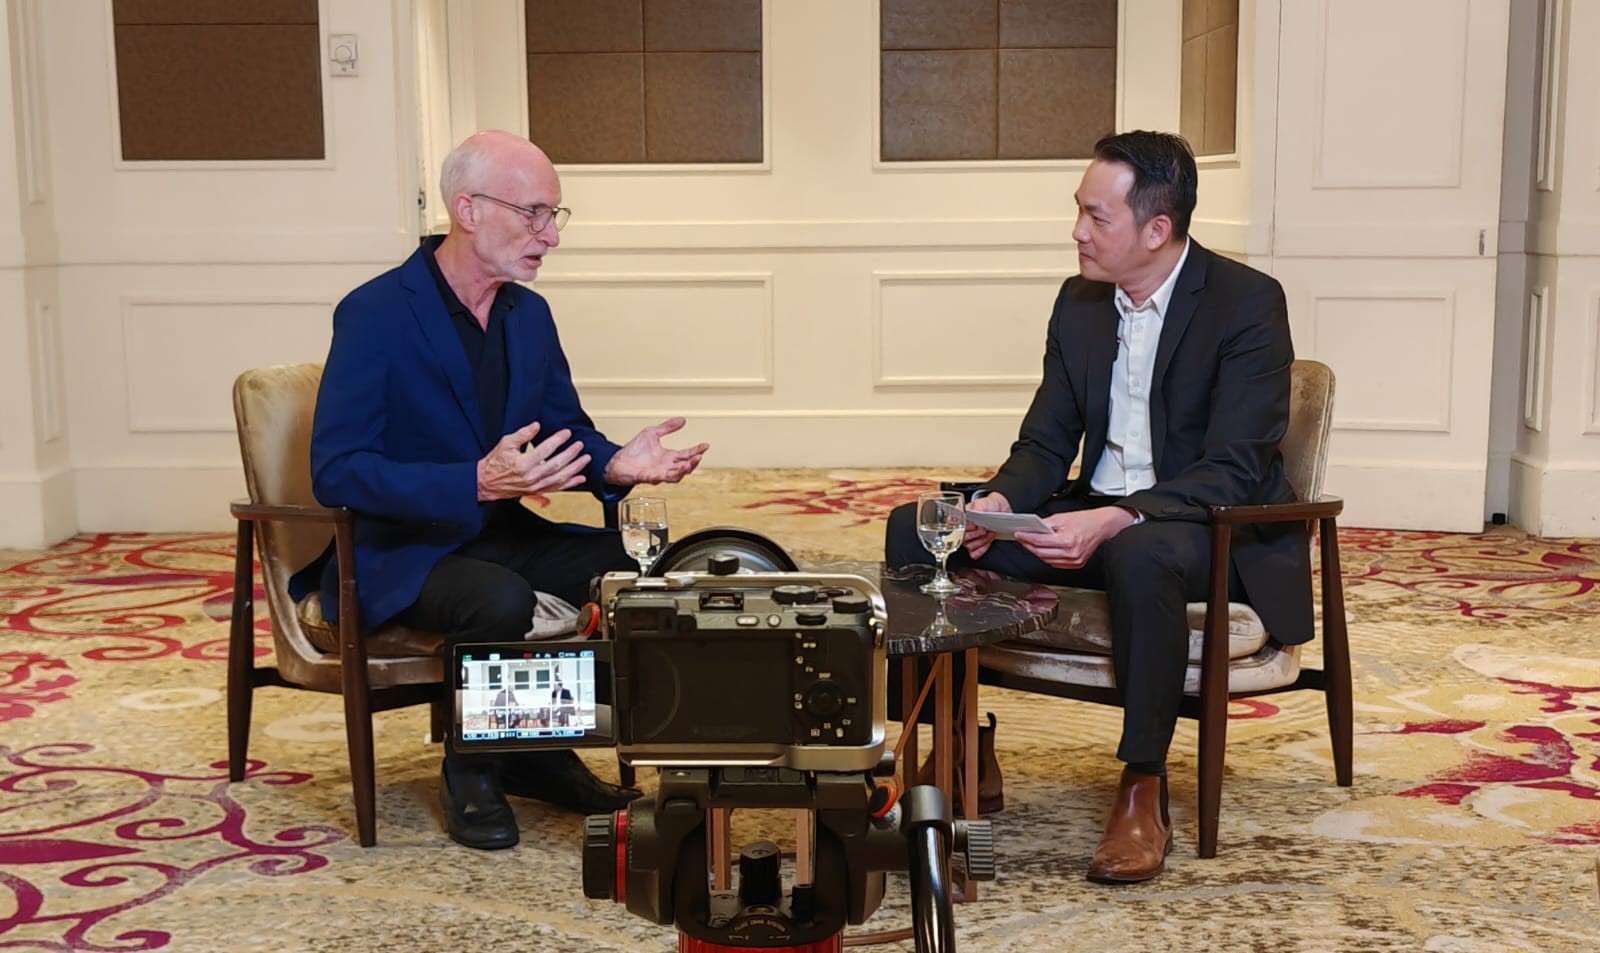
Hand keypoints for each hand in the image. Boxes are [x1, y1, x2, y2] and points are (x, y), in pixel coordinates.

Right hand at [476, 422, 589, 501]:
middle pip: (557, 464)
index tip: (567, 433)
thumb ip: (522, 434)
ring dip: (575, 468)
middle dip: (571, 454)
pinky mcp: (537, 491)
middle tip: (580, 445)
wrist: (487, 483)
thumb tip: (536, 426)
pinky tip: (580, 478)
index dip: (558, 440)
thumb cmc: (495, 463)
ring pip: (560, 478)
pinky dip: (570, 483)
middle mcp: (531, 477)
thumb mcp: (505, 443)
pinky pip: (557, 488)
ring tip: (585, 459)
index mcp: (523, 464)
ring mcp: (535, 486)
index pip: (546, 449)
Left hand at [603, 418, 708, 485]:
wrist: (616, 461)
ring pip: (676, 475)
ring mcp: (658, 473)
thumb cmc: (633, 451)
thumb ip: (667, 427)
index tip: (705, 445)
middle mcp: (666, 467)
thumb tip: (682, 420)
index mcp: (668, 457)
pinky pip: (660, 478)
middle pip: (685, 467)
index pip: (687, 454)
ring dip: (685, 470)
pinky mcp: (648, 477)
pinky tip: (673, 471)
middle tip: (700, 455)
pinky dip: (667, 475)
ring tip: (691, 463)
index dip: (697, 450)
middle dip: (694, 462)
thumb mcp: (652, 433)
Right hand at [963, 492, 1010, 559]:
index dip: (965, 528)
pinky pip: (973, 553)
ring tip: (989, 533)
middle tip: (984, 528)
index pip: (954, 527)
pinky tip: (988, 541)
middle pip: (962, 538)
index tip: (974, 525)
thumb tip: (968, 513)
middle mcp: (961, 528)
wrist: (1000, 510)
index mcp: (959, 516)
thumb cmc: (989, 505)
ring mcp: (967, 538)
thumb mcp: (984, 503)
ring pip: (969, 546)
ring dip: (981, 541)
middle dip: (976, 534)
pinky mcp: (974, 545)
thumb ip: (976, 509)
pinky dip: (982, 549)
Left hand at [1012, 506, 1136, 568]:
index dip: (1027, 538)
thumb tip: (1032, 528)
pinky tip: (1042, 550)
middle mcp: (1070, 553)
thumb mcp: (1063, 518)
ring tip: (1030, 543)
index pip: (1040, 541)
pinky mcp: (1075, 565)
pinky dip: (1046, 557)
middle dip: (1029, 545)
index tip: (1018, 534)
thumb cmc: (1086, 520)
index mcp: (1067, 540)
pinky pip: (1055, 563)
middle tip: (1021, 538)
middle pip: (1041, 553)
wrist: (1103, 527)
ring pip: (1046, 560)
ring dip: (1036, 552)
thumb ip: (1046, 524)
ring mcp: (1073, 561)